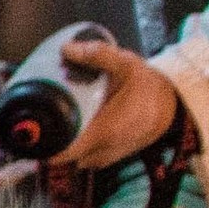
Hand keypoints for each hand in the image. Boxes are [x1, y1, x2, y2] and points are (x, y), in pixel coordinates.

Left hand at [57, 39, 180, 170]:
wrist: (173, 106)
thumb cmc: (151, 88)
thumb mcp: (126, 65)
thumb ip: (96, 55)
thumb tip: (67, 49)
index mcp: (105, 130)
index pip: (64, 152)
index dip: (46, 145)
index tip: (35, 133)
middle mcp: (104, 149)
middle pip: (64, 156)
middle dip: (52, 139)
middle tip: (46, 119)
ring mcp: (106, 156)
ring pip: (73, 158)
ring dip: (65, 143)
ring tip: (61, 122)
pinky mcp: (109, 157)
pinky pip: (84, 157)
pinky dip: (78, 146)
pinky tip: (79, 127)